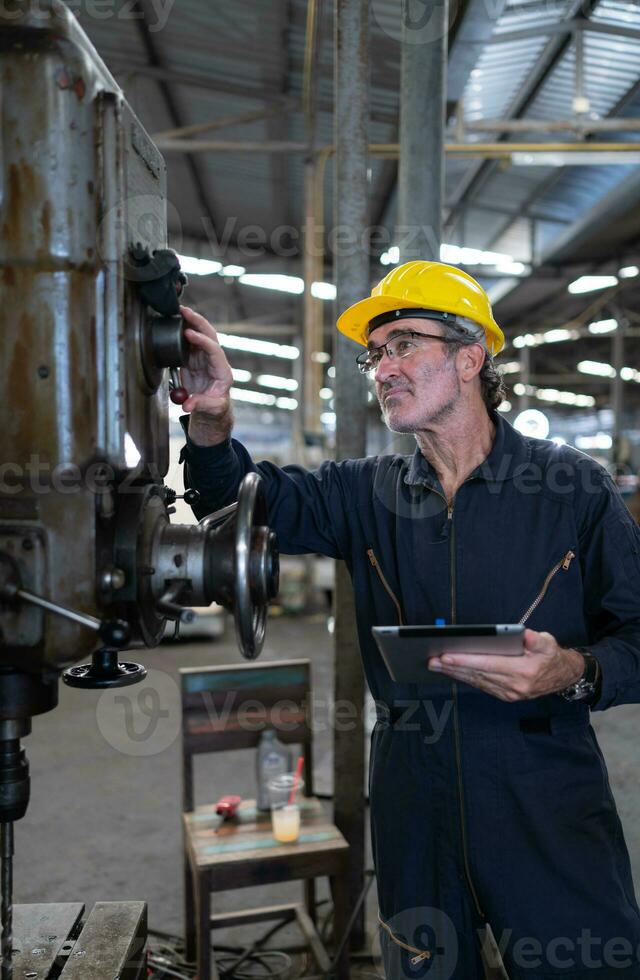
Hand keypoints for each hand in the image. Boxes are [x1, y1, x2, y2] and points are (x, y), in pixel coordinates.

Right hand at [179, 306, 233, 445]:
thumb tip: (187, 405)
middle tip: (184, 311)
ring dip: (189, 322)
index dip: (202, 341)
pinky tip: (174, 322)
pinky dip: (181, 332)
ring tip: (178, 311)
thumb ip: (200, 405)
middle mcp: (215, 360)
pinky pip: (188, 342)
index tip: (189, 334)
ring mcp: (204, 358)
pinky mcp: (193, 359)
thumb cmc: (215, 409)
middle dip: (198, 322)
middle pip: (209, 335)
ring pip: (199, 335)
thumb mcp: (211, 409)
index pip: (214, 350)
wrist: (210, 410)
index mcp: (223, 371)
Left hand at [428, 629, 584, 700]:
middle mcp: (515, 686)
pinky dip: (466, 678)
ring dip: (455, 674)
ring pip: (477, 681)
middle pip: (478, 674)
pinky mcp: (506, 695)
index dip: (466, 660)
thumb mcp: (549, 643)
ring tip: (436, 664)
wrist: (563, 677)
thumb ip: (536, 640)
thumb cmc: (551, 656)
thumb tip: (524, 634)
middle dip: (453, 667)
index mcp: (524, 672)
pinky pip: (481, 686)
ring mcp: (510, 693)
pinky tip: (452, 671)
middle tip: (432, 659)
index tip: (447, 655)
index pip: (488, 664)